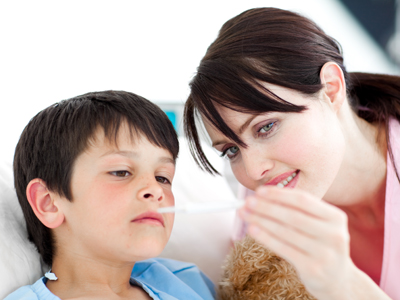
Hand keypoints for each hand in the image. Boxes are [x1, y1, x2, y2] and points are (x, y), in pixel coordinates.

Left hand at [238, 185, 356, 298]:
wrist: (338, 280)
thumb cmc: (320, 245)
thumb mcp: (318, 225)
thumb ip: (297, 211)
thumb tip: (263, 197)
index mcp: (336, 217)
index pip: (303, 200)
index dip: (279, 194)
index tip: (259, 191)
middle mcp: (334, 234)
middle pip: (293, 216)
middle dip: (266, 207)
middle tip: (247, 202)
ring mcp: (324, 253)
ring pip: (285, 232)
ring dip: (261, 221)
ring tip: (244, 214)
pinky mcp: (313, 269)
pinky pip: (283, 249)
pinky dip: (265, 237)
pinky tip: (252, 230)